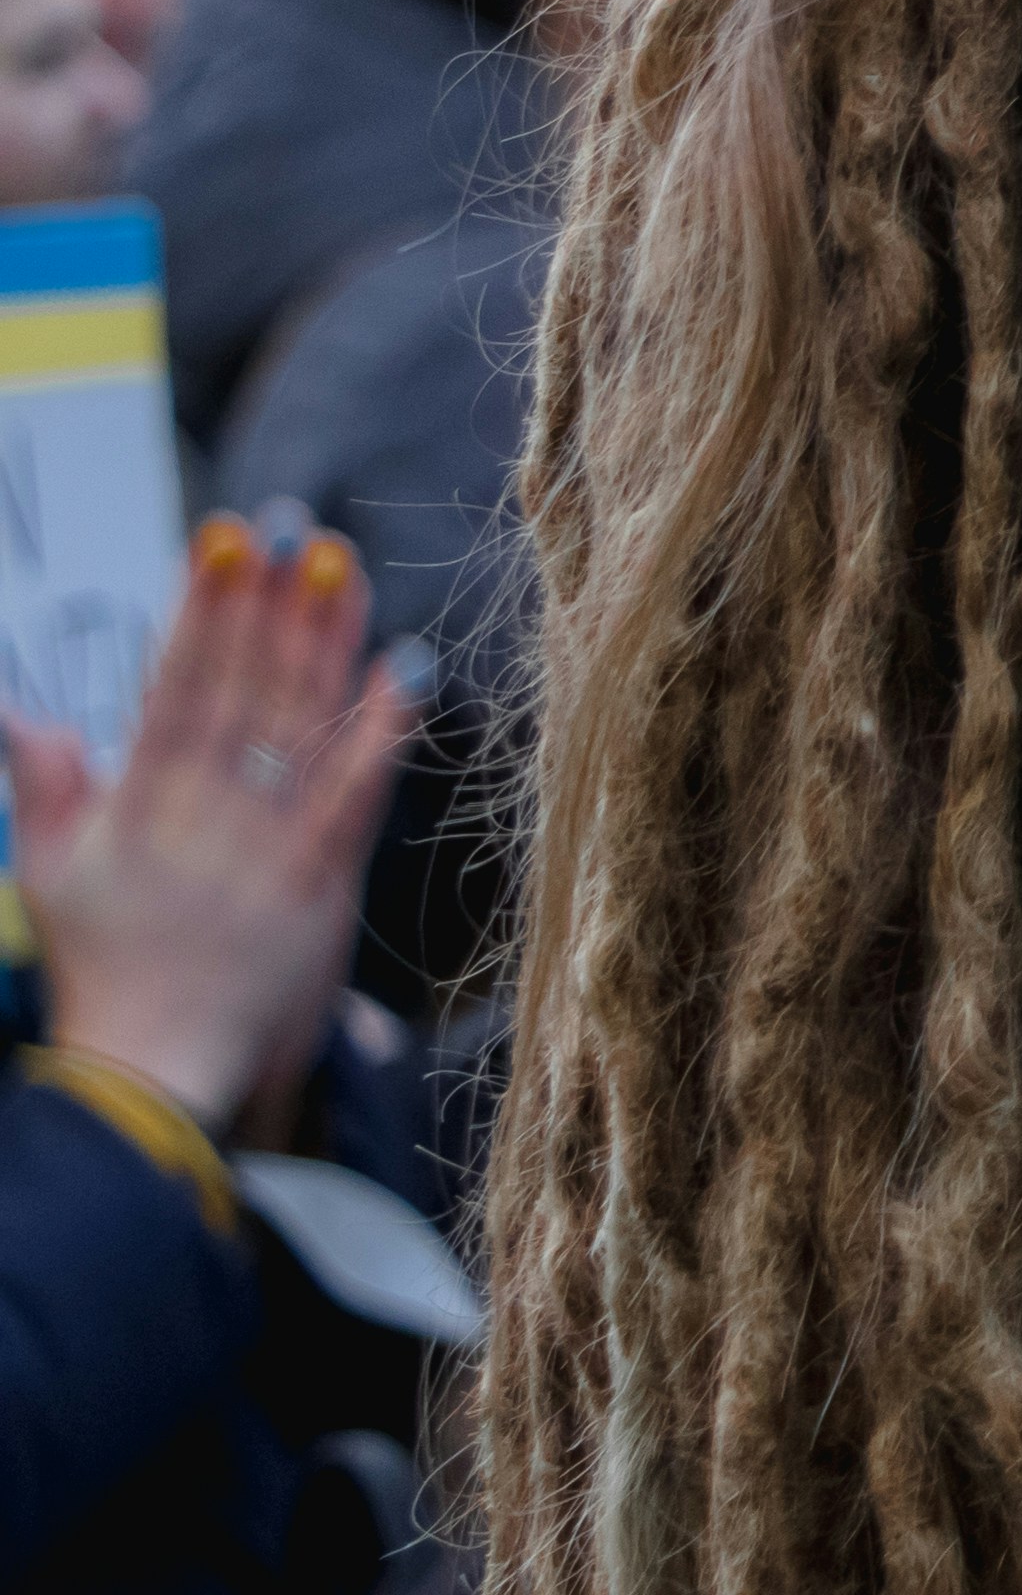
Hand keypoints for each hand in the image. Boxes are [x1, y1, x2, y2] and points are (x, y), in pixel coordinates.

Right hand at [9, 516, 411, 1131]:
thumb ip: (46, 782)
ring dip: (325, 642)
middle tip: (294, 525)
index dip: (201, 608)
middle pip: (242, 688)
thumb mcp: (50, 871)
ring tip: (345, 567)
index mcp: (139, 801)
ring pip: (299, 725)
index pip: (174, 684)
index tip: (222, 541)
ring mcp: (265, 845)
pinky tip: (408, 667)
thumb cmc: (105, 971)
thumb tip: (16, 708)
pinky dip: (382, 729)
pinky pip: (357, 792)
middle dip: (267, 603)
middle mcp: (203, 811)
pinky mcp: (319, 882)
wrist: (154, 1068)